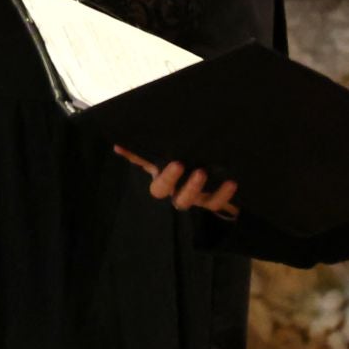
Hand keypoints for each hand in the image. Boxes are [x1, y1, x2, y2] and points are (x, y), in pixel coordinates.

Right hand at [115, 147, 240, 217]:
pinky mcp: (214, 201)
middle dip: (176, 182)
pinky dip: (224, 193)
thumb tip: (117, 146)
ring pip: (195, 201)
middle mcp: (178, 193)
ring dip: (197, 188)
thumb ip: (140, 155)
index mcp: (164, 182)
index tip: (173, 161)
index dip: (164, 177)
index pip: (158, 187)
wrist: (209, 177)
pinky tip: (231, 181)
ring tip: (203, 172)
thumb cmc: (181, 163)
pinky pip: (218, 202)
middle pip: (173, 196)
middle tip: (181, 164)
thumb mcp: (160, 159)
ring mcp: (196, 199)